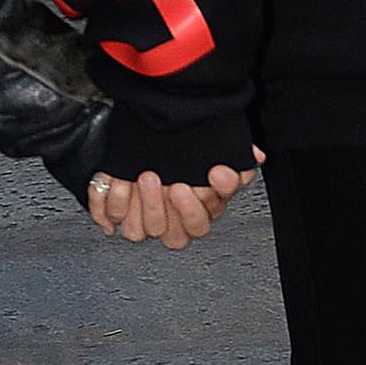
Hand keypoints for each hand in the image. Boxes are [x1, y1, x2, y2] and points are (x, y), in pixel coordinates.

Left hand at [86, 160, 260, 250]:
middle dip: (172, 208)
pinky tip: (120, 180)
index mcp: (196, 211)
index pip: (201, 224)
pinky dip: (113, 199)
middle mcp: (169, 220)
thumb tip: (254, 157)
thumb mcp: (212, 145)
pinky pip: (111, 216)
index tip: (212, 176)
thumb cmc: (180, 145)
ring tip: (145, 176)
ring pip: (141, 231)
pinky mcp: (115, 212)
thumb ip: (236, 156)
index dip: (201, 206)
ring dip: (143, 205)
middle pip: (174, 235)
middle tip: (174, 182)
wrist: (143, 129)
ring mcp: (141, 219)